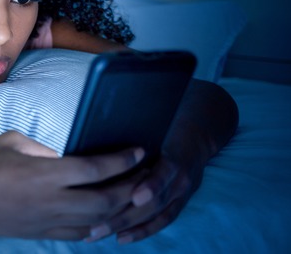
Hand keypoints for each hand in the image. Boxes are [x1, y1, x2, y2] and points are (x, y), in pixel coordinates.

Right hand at [0, 131, 144, 238]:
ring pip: (95, 223)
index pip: (96, 169)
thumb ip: (46, 149)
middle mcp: (49, 202)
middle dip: (131, 188)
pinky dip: (96, 226)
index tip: (140, 151)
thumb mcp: (14, 141)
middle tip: (145, 175)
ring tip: (132, 197)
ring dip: (118, 211)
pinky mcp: (37, 234)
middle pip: (105, 201)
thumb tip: (68, 156)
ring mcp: (44, 222)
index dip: (123, 160)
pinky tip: (104, 217)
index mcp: (44, 173)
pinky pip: (76, 234)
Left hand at [87, 79, 237, 243]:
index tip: (135, 193)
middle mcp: (182, 173)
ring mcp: (182, 189)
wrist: (201, 124)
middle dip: (125, 212)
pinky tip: (120, 238)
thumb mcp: (158, 101)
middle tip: (96, 222)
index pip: (167, 169)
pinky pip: (162, 220)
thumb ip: (137, 89)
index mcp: (177, 148)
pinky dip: (142, 231)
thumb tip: (118, 61)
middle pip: (155, 199)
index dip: (153, 182)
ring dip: (126, 225)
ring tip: (97, 233)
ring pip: (154, 213)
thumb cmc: (169, 111)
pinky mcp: (179, 199)